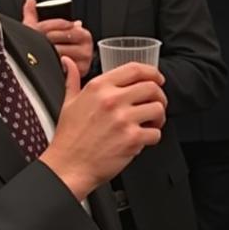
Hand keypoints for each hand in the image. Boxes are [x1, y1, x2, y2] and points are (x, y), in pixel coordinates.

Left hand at [22, 0, 92, 75]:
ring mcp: (85, 55)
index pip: (60, 23)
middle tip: (35, 42)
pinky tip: (49, 62)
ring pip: (58, 50)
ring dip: (46, 52)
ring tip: (41, 53)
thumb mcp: (45, 31)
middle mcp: (86, 42)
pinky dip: (54, 63)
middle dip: (43, 39)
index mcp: (80, 31)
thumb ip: (35, 15)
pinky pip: (63, 63)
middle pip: (57, 36)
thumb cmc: (55, 50)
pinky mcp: (82, 68)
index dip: (44, 26)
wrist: (67, 72)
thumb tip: (29, 0)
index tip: (35, 30)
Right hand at [40, 56, 166, 200]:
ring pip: (158, 109)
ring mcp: (123, 119)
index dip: (152, 73)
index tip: (157, 79)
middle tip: (156, 105)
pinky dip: (153, 137)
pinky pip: (156, 133)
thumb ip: (73, 80)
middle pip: (152, 88)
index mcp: (99, 87)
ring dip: (159, 117)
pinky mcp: (132, 138)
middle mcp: (112, 100)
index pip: (135, 69)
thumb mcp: (68, 102)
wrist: (68, 166)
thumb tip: (69, 63)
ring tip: (150, 123)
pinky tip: (142, 139)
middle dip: (159, 96)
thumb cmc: (69, 137)